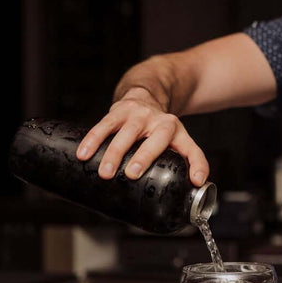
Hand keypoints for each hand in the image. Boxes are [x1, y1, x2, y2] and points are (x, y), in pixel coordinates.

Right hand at [76, 88, 209, 185]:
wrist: (143, 98)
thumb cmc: (159, 129)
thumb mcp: (179, 140)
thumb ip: (190, 160)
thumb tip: (198, 184)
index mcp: (177, 132)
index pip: (191, 149)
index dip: (198, 164)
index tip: (196, 181)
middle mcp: (160, 121)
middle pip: (155, 139)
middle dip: (143, 156)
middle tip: (132, 174)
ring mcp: (138, 115)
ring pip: (126, 132)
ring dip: (114, 152)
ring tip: (104, 172)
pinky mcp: (118, 111)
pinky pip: (103, 125)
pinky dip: (92, 140)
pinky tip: (83, 154)